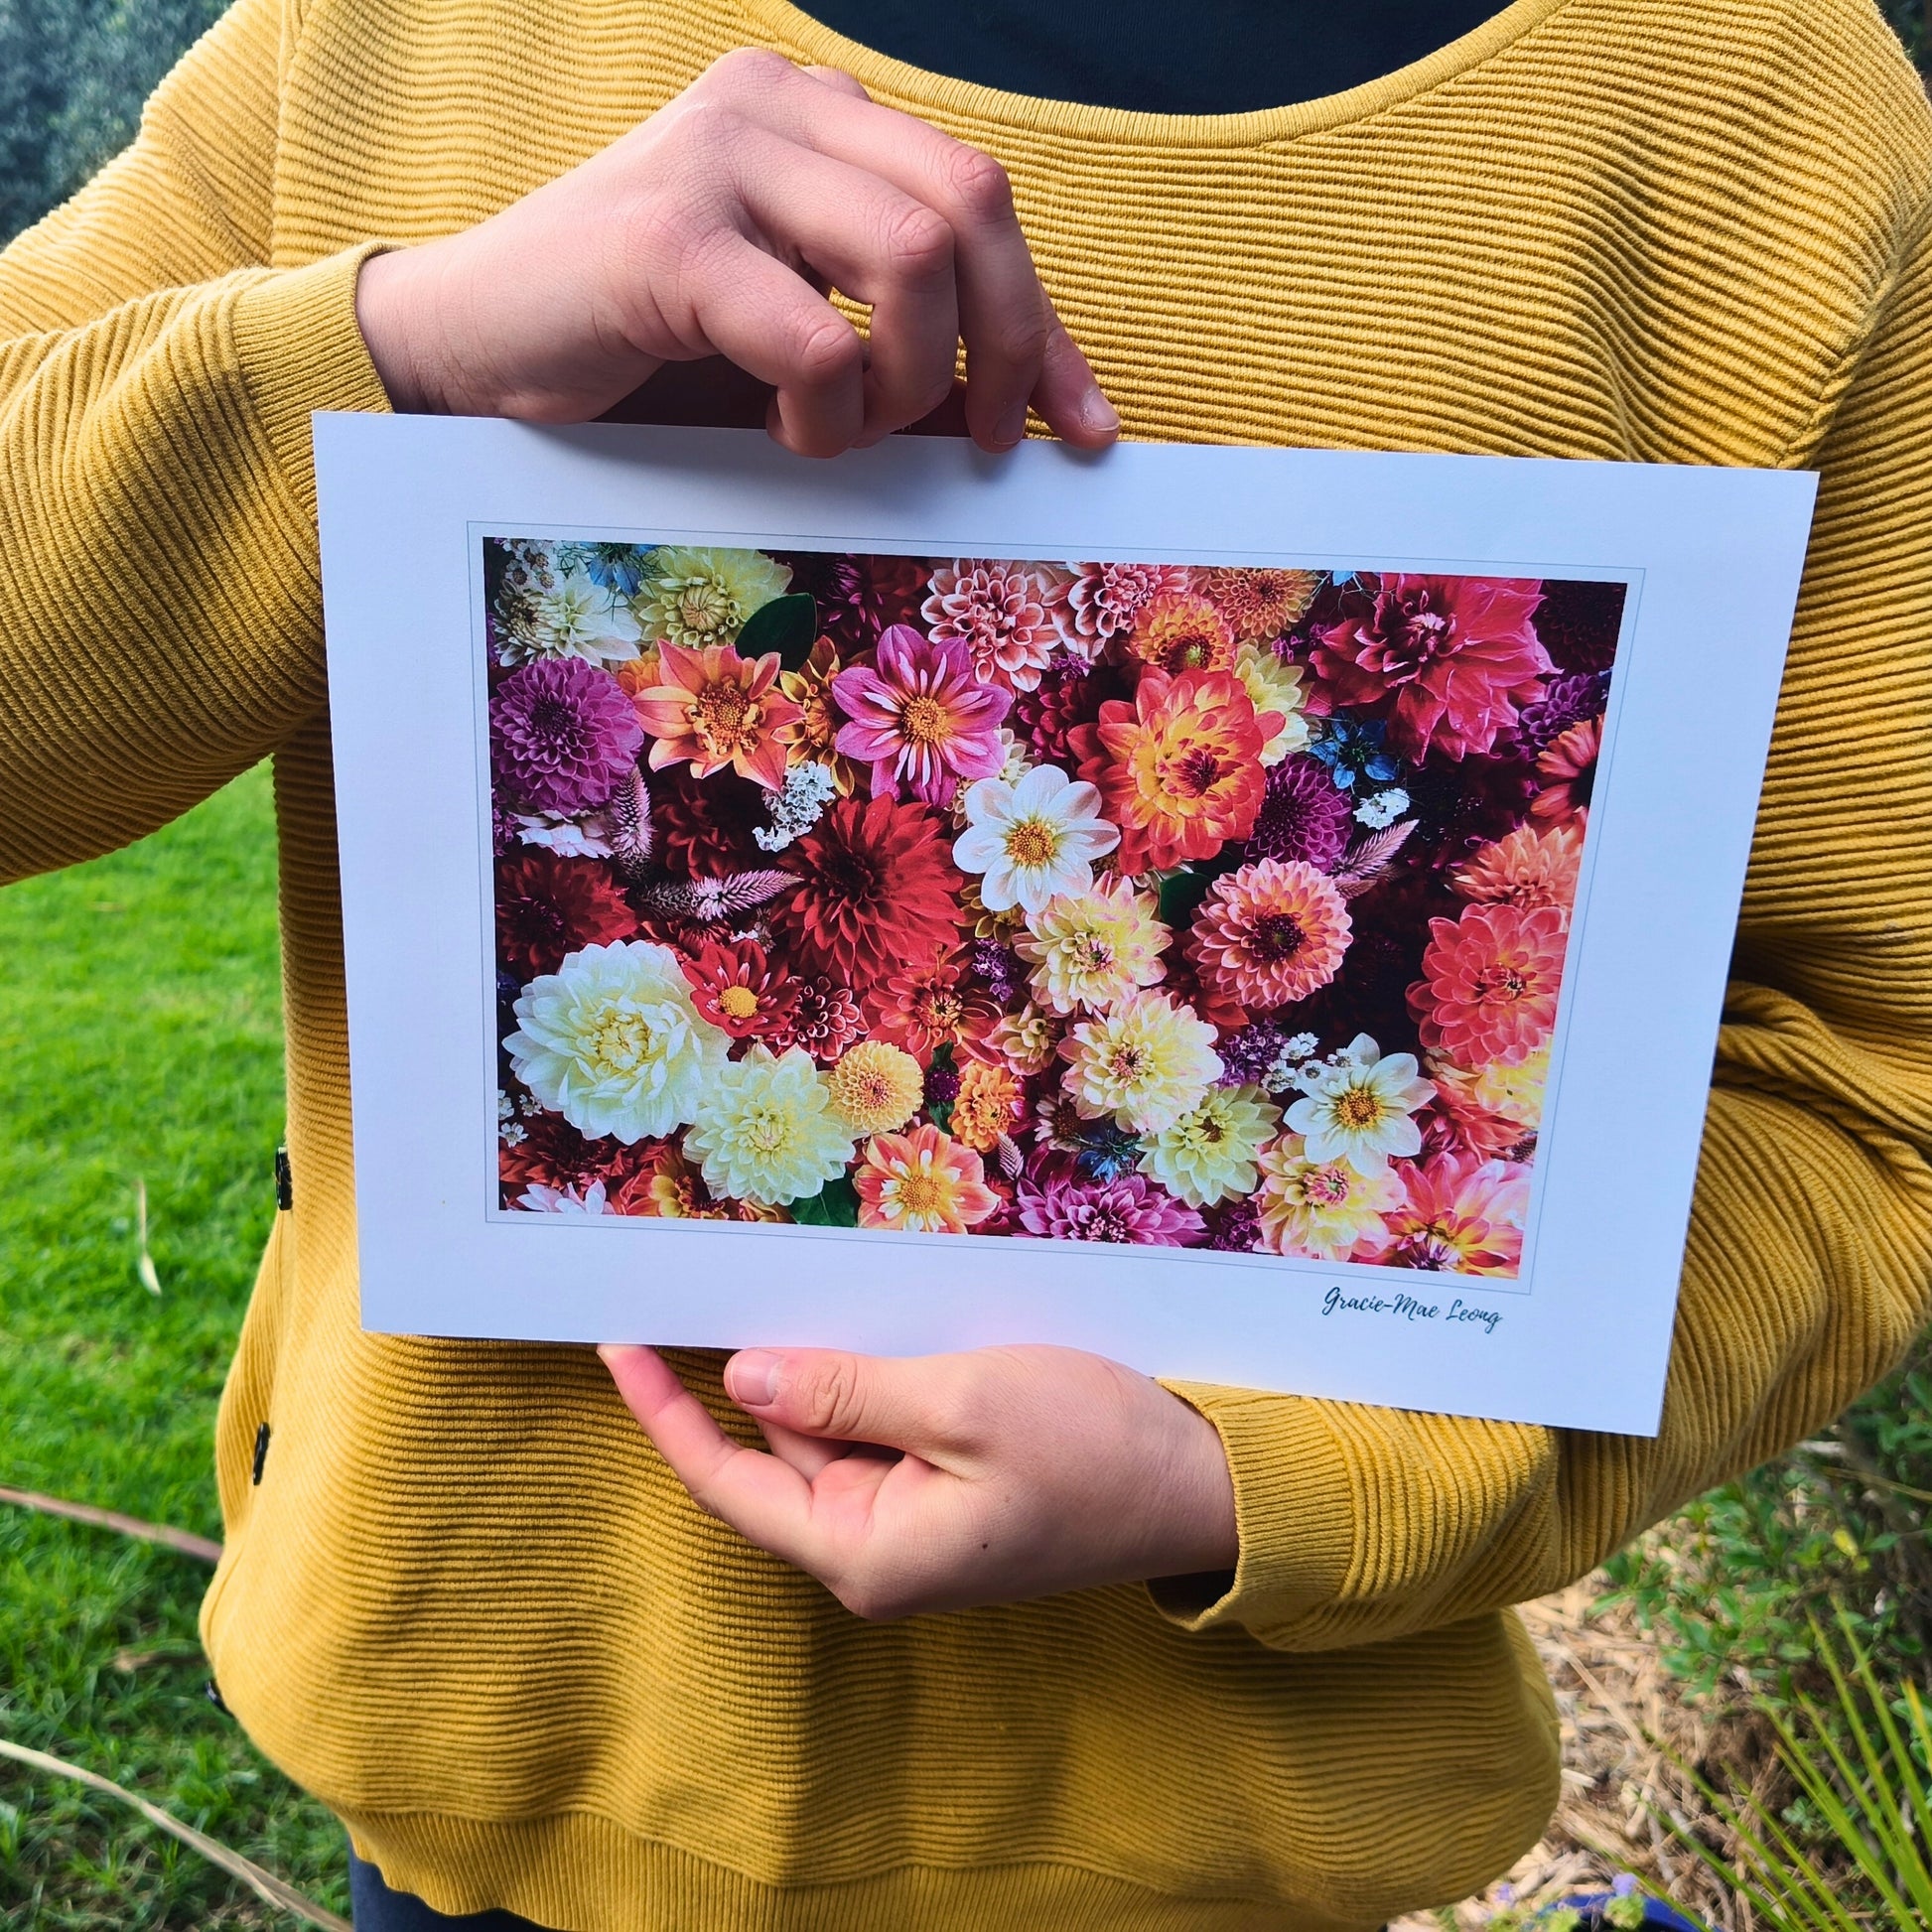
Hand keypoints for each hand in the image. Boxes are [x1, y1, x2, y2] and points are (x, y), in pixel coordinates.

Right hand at [354, 49, 1119, 456]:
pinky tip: (777, 431)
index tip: (1080, 428)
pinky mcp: (666, 242)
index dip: (1046, 325)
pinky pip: (815, 336)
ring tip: (841, 431)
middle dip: (1007, 347)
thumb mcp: (792, 324)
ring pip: (913, 257)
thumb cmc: (640, 349)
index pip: (979, 197)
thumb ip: (889, 331)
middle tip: (975, 441)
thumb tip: (1019, 411)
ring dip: (906, 381)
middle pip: (974, 203)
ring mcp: (717, 158)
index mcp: (812, 113)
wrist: (468, 348)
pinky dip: (825, 411)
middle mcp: (773, 104)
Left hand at [599, 1342, 1237, 1618]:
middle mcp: (877, 1548)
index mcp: (866, 1552)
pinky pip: (880, 1426)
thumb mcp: (963, 1402)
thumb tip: (741, 1379)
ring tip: (807, 1284)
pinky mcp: (949, 1491)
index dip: (665, 1414)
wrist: (1202, 1483)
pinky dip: (865, 1373)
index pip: (729, 1483)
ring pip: (831, 1430)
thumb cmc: (1093, 1450)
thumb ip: (845, 1392)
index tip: (618, 1345)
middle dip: (753, 1370)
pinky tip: (868, 1317)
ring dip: (819, 1364)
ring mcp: (915, 1520)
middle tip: (714, 1276)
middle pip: (779, 1452)